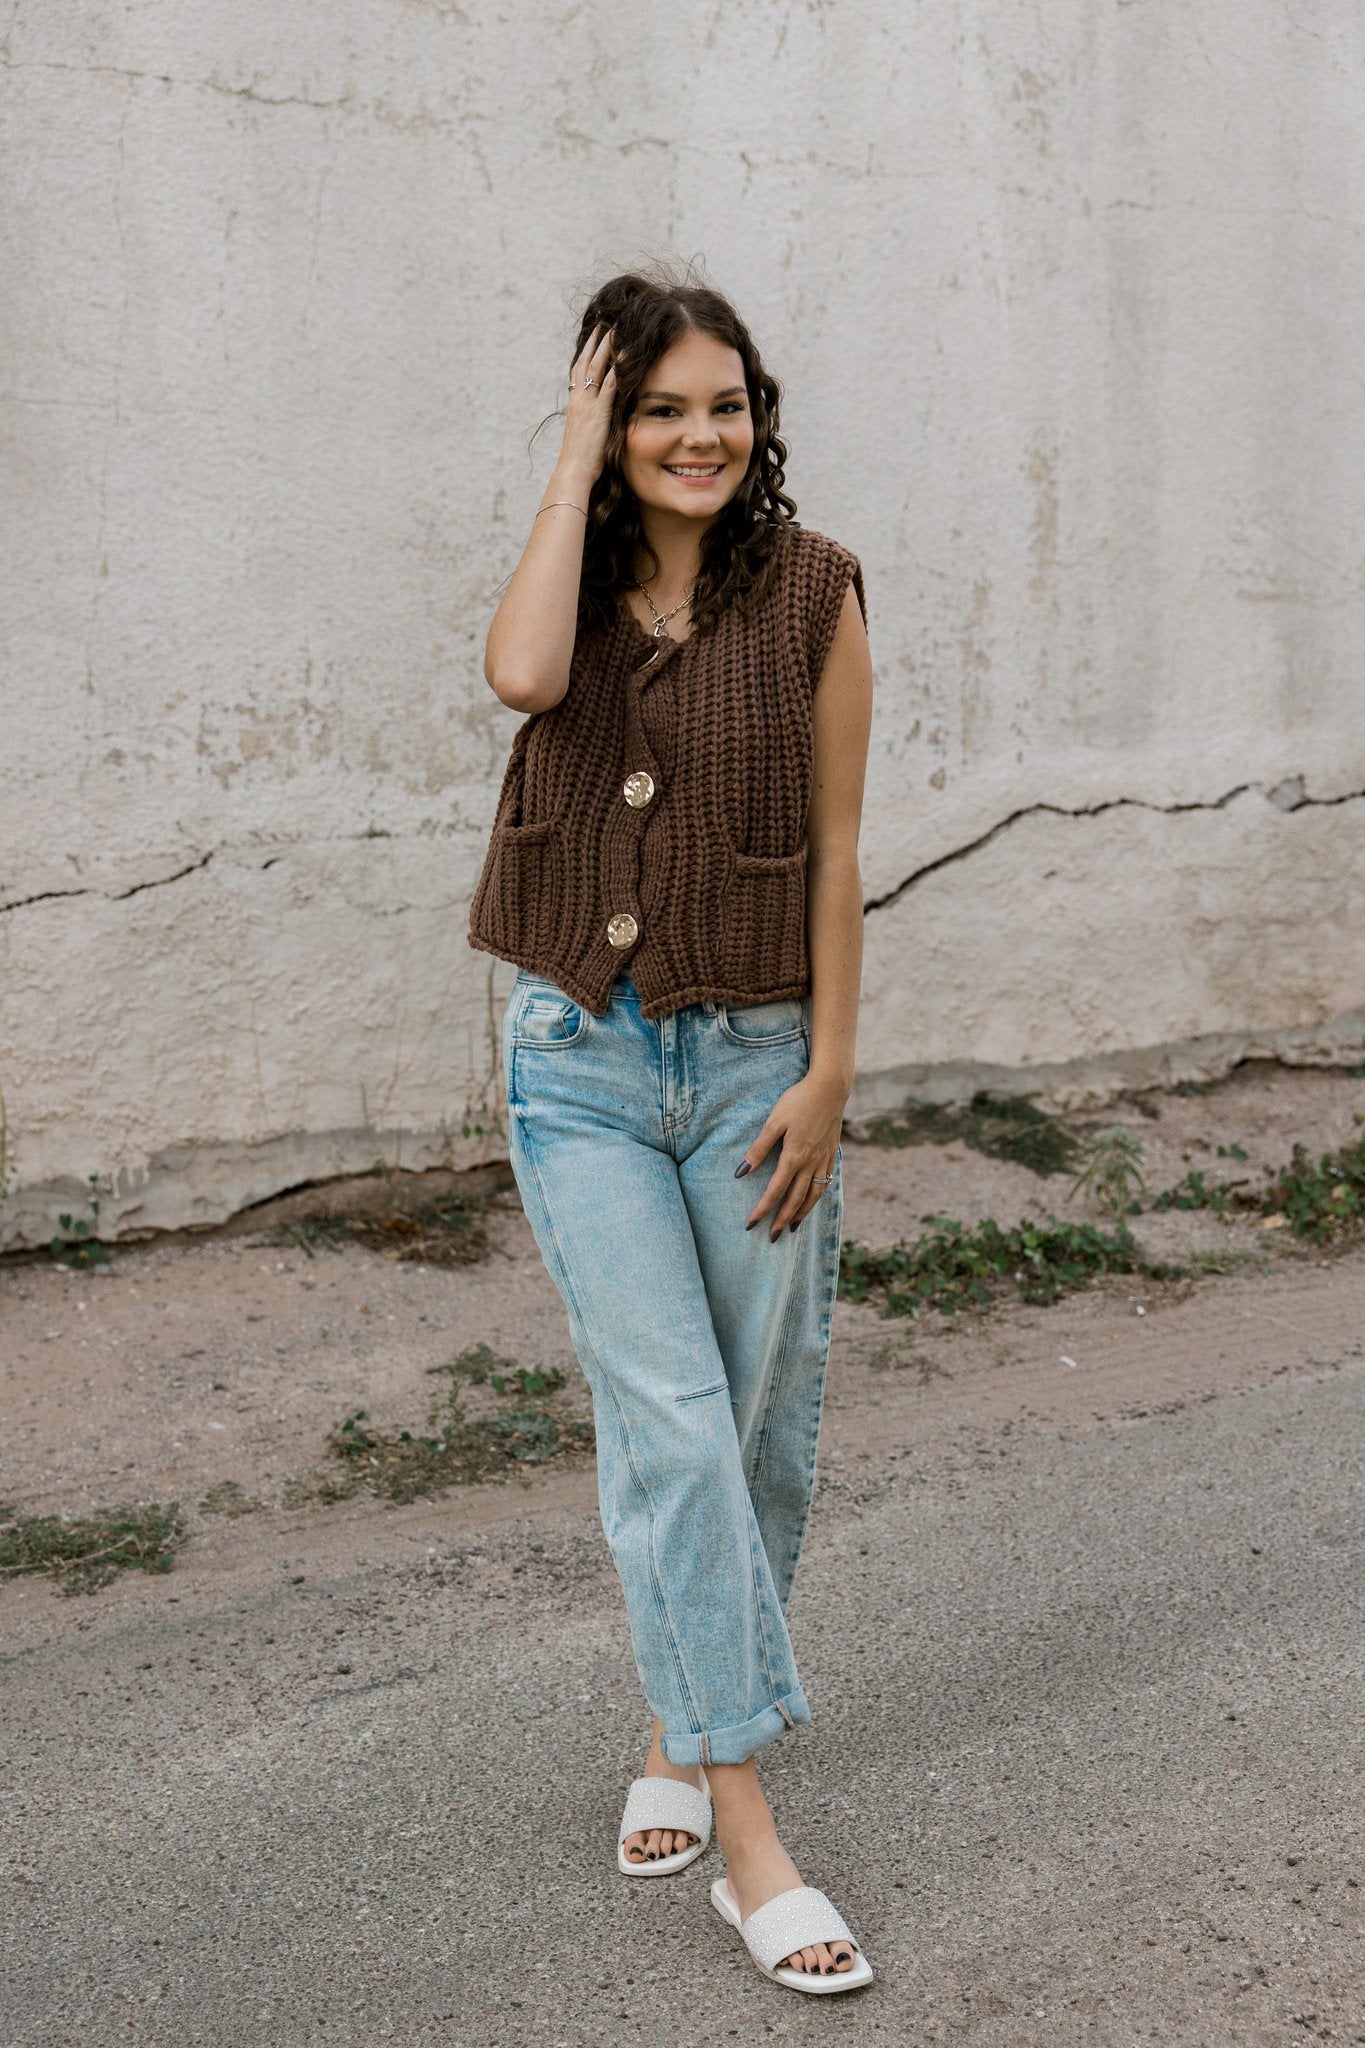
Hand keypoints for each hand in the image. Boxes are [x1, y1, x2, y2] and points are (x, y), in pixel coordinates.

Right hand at [556, 324, 616, 489]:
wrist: (573, 471)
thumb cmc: (580, 461)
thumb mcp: (585, 436)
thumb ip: (591, 423)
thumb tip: (598, 421)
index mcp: (575, 404)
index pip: (578, 372)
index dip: (585, 353)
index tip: (592, 338)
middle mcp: (579, 399)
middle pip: (586, 363)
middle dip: (595, 342)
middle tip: (603, 323)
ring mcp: (588, 404)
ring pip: (596, 368)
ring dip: (606, 347)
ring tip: (614, 328)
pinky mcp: (599, 412)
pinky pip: (610, 385)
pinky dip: (618, 368)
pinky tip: (626, 355)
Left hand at [737, 1073, 844, 1240]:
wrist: (830, 1089)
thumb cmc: (798, 1101)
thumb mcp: (773, 1122)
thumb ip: (758, 1149)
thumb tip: (741, 1173)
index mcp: (794, 1156)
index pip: (775, 1191)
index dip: (763, 1209)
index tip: (751, 1224)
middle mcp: (811, 1163)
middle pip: (796, 1200)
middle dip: (782, 1220)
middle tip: (772, 1238)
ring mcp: (823, 1160)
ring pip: (813, 1196)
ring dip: (801, 1214)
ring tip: (792, 1227)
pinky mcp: (831, 1154)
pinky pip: (825, 1184)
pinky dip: (817, 1198)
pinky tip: (811, 1201)